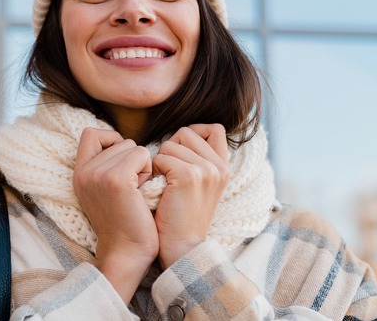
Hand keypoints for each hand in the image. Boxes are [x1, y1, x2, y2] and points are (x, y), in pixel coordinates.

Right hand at [72, 127, 158, 302]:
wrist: (127, 253)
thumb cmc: (125, 223)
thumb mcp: (105, 191)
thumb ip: (106, 167)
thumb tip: (123, 142)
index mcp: (79, 174)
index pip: (91, 133)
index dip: (111, 140)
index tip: (123, 162)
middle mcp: (84, 172)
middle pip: (119, 140)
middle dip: (132, 159)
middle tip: (132, 187)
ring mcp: (98, 174)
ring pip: (132, 146)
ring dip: (142, 166)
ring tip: (137, 191)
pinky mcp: (116, 179)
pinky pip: (142, 154)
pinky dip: (148, 170)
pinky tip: (143, 192)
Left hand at [152, 124, 229, 268]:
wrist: (180, 248)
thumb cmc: (180, 217)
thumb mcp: (198, 186)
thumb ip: (196, 160)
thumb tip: (179, 135)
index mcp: (223, 167)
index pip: (214, 128)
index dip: (194, 132)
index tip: (180, 151)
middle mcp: (218, 166)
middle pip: (187, 132)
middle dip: (171, 148)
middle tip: (168, 174)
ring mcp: (206, 170)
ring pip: (170, 144)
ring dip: (159, 162)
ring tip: (164, 186)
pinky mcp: (188, 176)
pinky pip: (160, 157)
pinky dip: (153, 172)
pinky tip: (159, 190)